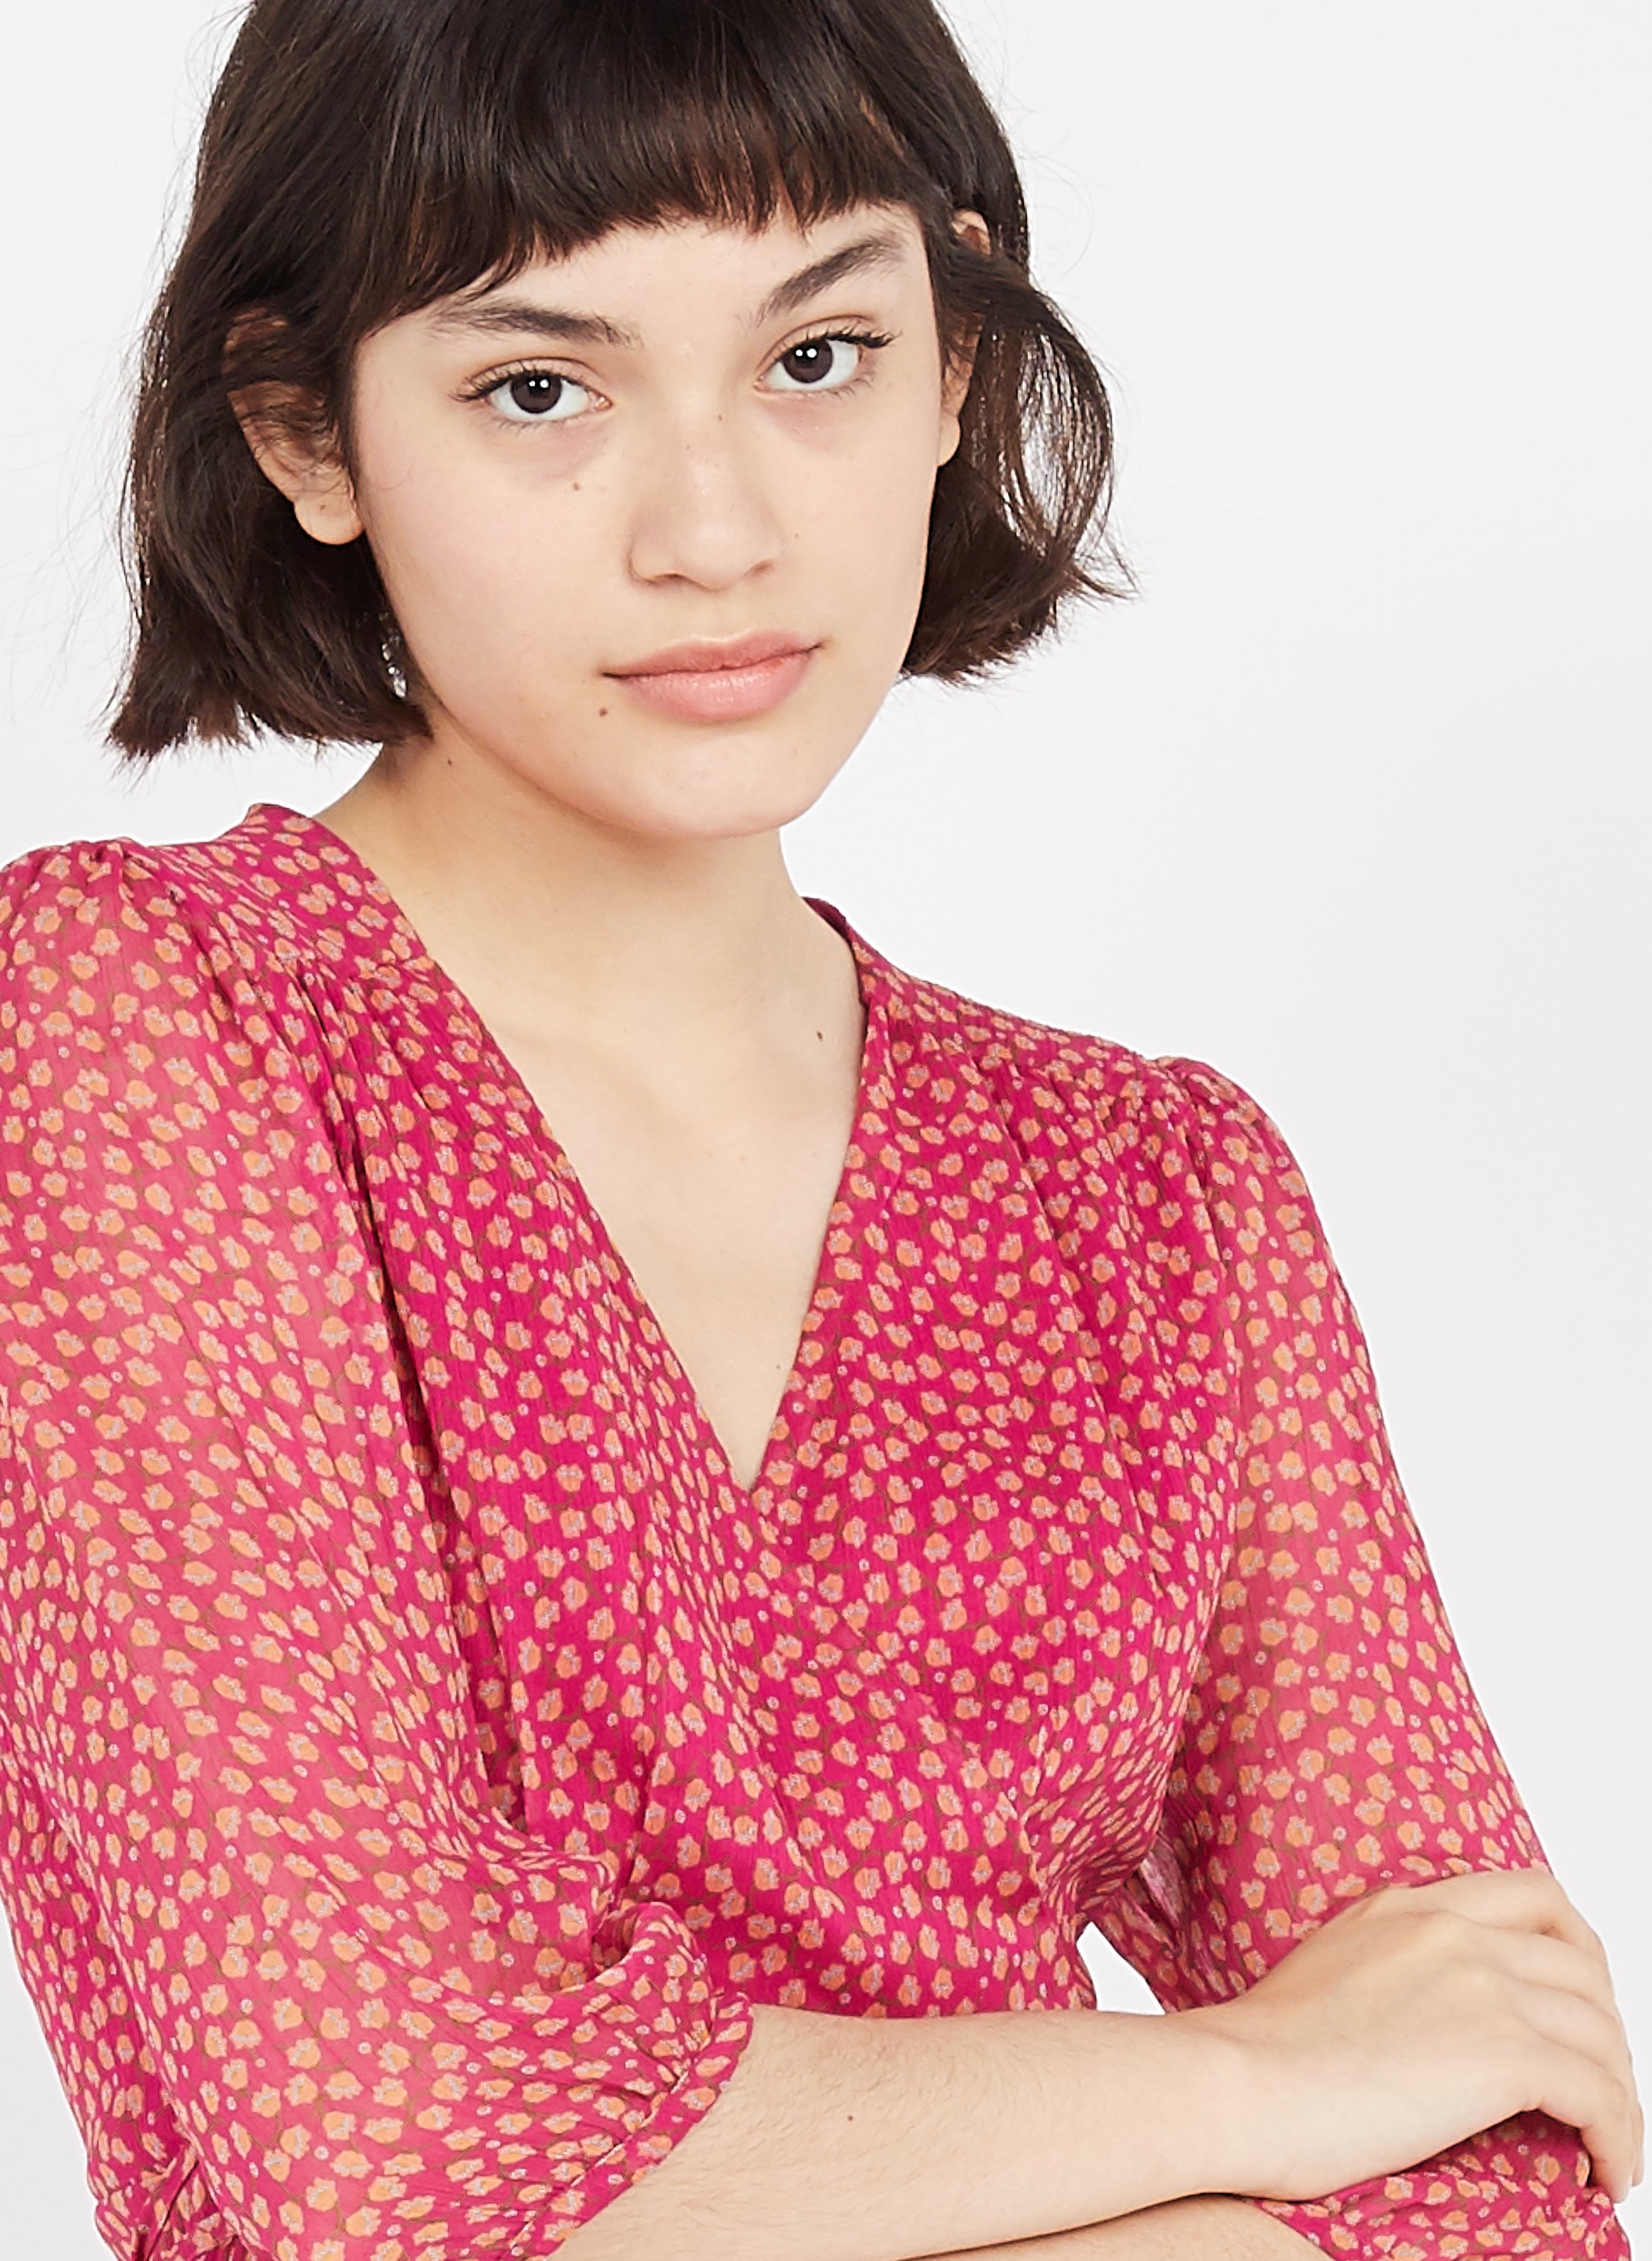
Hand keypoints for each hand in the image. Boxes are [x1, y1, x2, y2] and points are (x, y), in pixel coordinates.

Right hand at [1187, 1866, 1642, 2204]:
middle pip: (1583, 1964)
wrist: (1236, 2083)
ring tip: (1607, 2143)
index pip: (1534, 1896)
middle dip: (1606, 2028)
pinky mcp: (1502, 2056)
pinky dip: (1620, 2139)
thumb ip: (1390, 1965)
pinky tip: (1606, 2172)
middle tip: (1597, 2084)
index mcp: (1409, 1907)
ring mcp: (1482, 1988)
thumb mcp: (1328, 1967)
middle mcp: (1455, 1932)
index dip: (1578, 1951)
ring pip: (1601, 2033)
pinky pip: (1600, 2096)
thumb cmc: (1258, 2053)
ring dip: (1618, 2093)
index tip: (1579, 2003)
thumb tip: (1430, 2019)